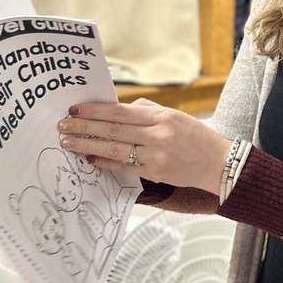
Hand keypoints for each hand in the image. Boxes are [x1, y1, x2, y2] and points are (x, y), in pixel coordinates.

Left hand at [57, 98, 229, 193]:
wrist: (218, 163)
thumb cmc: (197, 137)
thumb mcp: (176, 116)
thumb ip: (148, 111)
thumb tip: (120, 110)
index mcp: (163, 117)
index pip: (121, 112)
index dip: (96, 111)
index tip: (76, 109)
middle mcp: (158, 136)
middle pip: (113, 130)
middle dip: (85, 127)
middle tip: (63, 126)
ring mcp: (156, 156)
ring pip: (114, 149)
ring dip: (88, 146)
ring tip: (69, 143)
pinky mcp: (155, 173)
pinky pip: (124, 167)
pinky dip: (106, 163)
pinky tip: (91, 159)